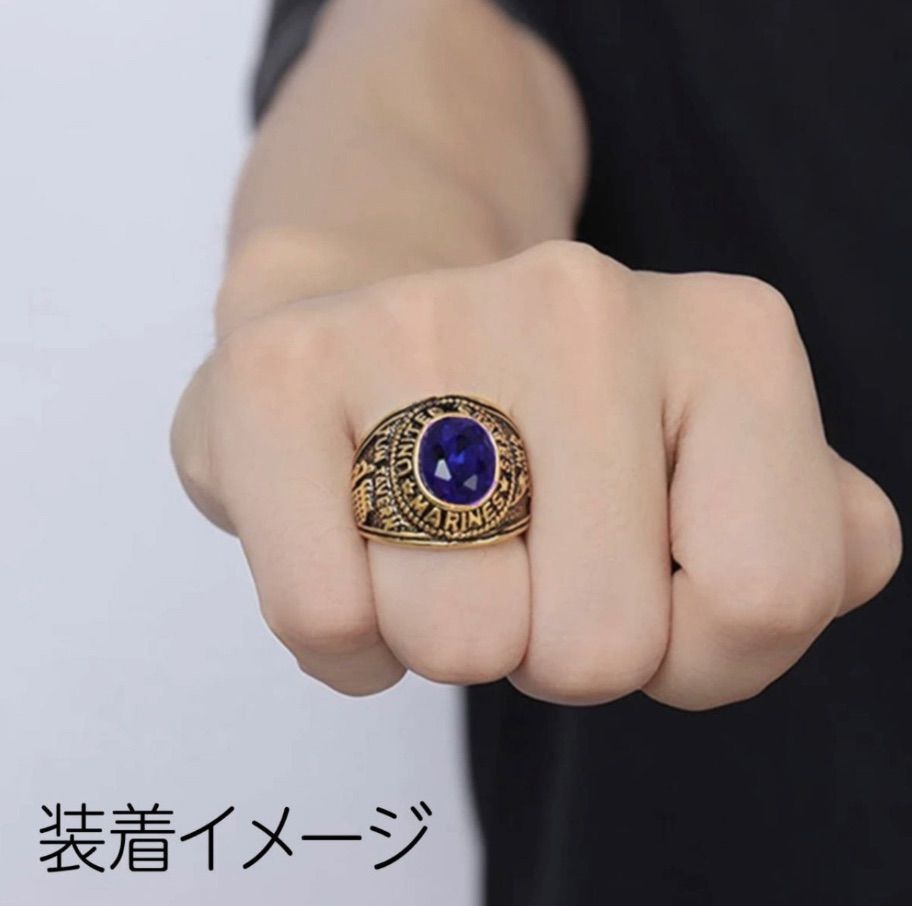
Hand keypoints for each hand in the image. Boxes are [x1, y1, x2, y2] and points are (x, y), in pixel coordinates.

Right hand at [171, 238, 901, 708]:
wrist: (375, 326)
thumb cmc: (546, 433)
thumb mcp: (711, 467)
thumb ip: (810, 534)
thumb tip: (832, 564)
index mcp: (727, 335)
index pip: (765, 599)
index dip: (695, 653)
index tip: (639, 587)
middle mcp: (581, 302)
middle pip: (595, 647)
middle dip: (549, 647)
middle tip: (516, 560)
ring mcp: (420, 322)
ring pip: (455, 642)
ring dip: (445, 637)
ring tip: (430, 542)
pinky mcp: (276, 369)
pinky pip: (325, 620)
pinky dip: (345, 634)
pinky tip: (351, 543)